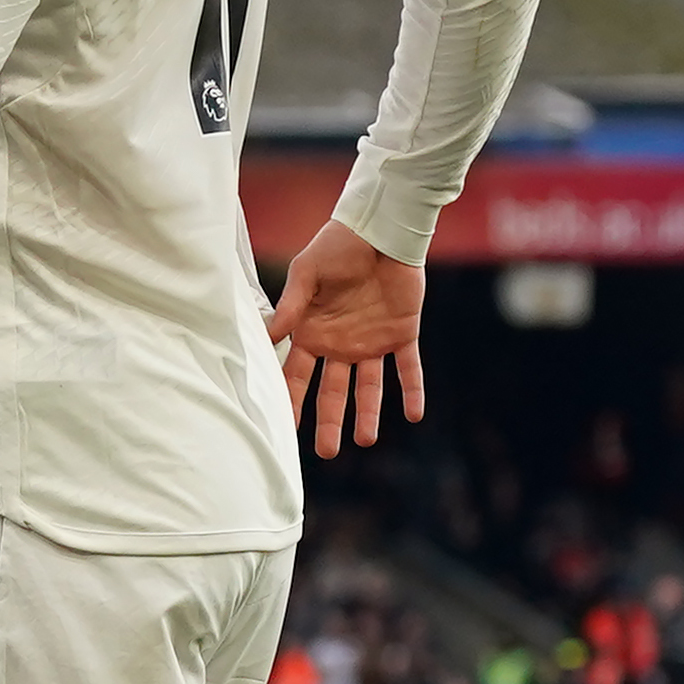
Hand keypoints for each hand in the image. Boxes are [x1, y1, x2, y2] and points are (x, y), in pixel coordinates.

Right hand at [262, 219, 427, 457]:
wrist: (379, 230)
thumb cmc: (336, 246)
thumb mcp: (306, 273)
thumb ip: (290, 305)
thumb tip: (269, 336)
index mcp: (313, 333)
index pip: (298, 375)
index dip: (292, 400)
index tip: (286, 427)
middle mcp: (341, 344)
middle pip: (333, 391)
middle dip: (329, 422)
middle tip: (326, 452)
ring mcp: (372, 341)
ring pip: (369, 387)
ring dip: (369, 414)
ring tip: (367, 440)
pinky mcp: (402, 334)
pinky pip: (408, 368)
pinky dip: (412, 390)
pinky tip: (414, 414)